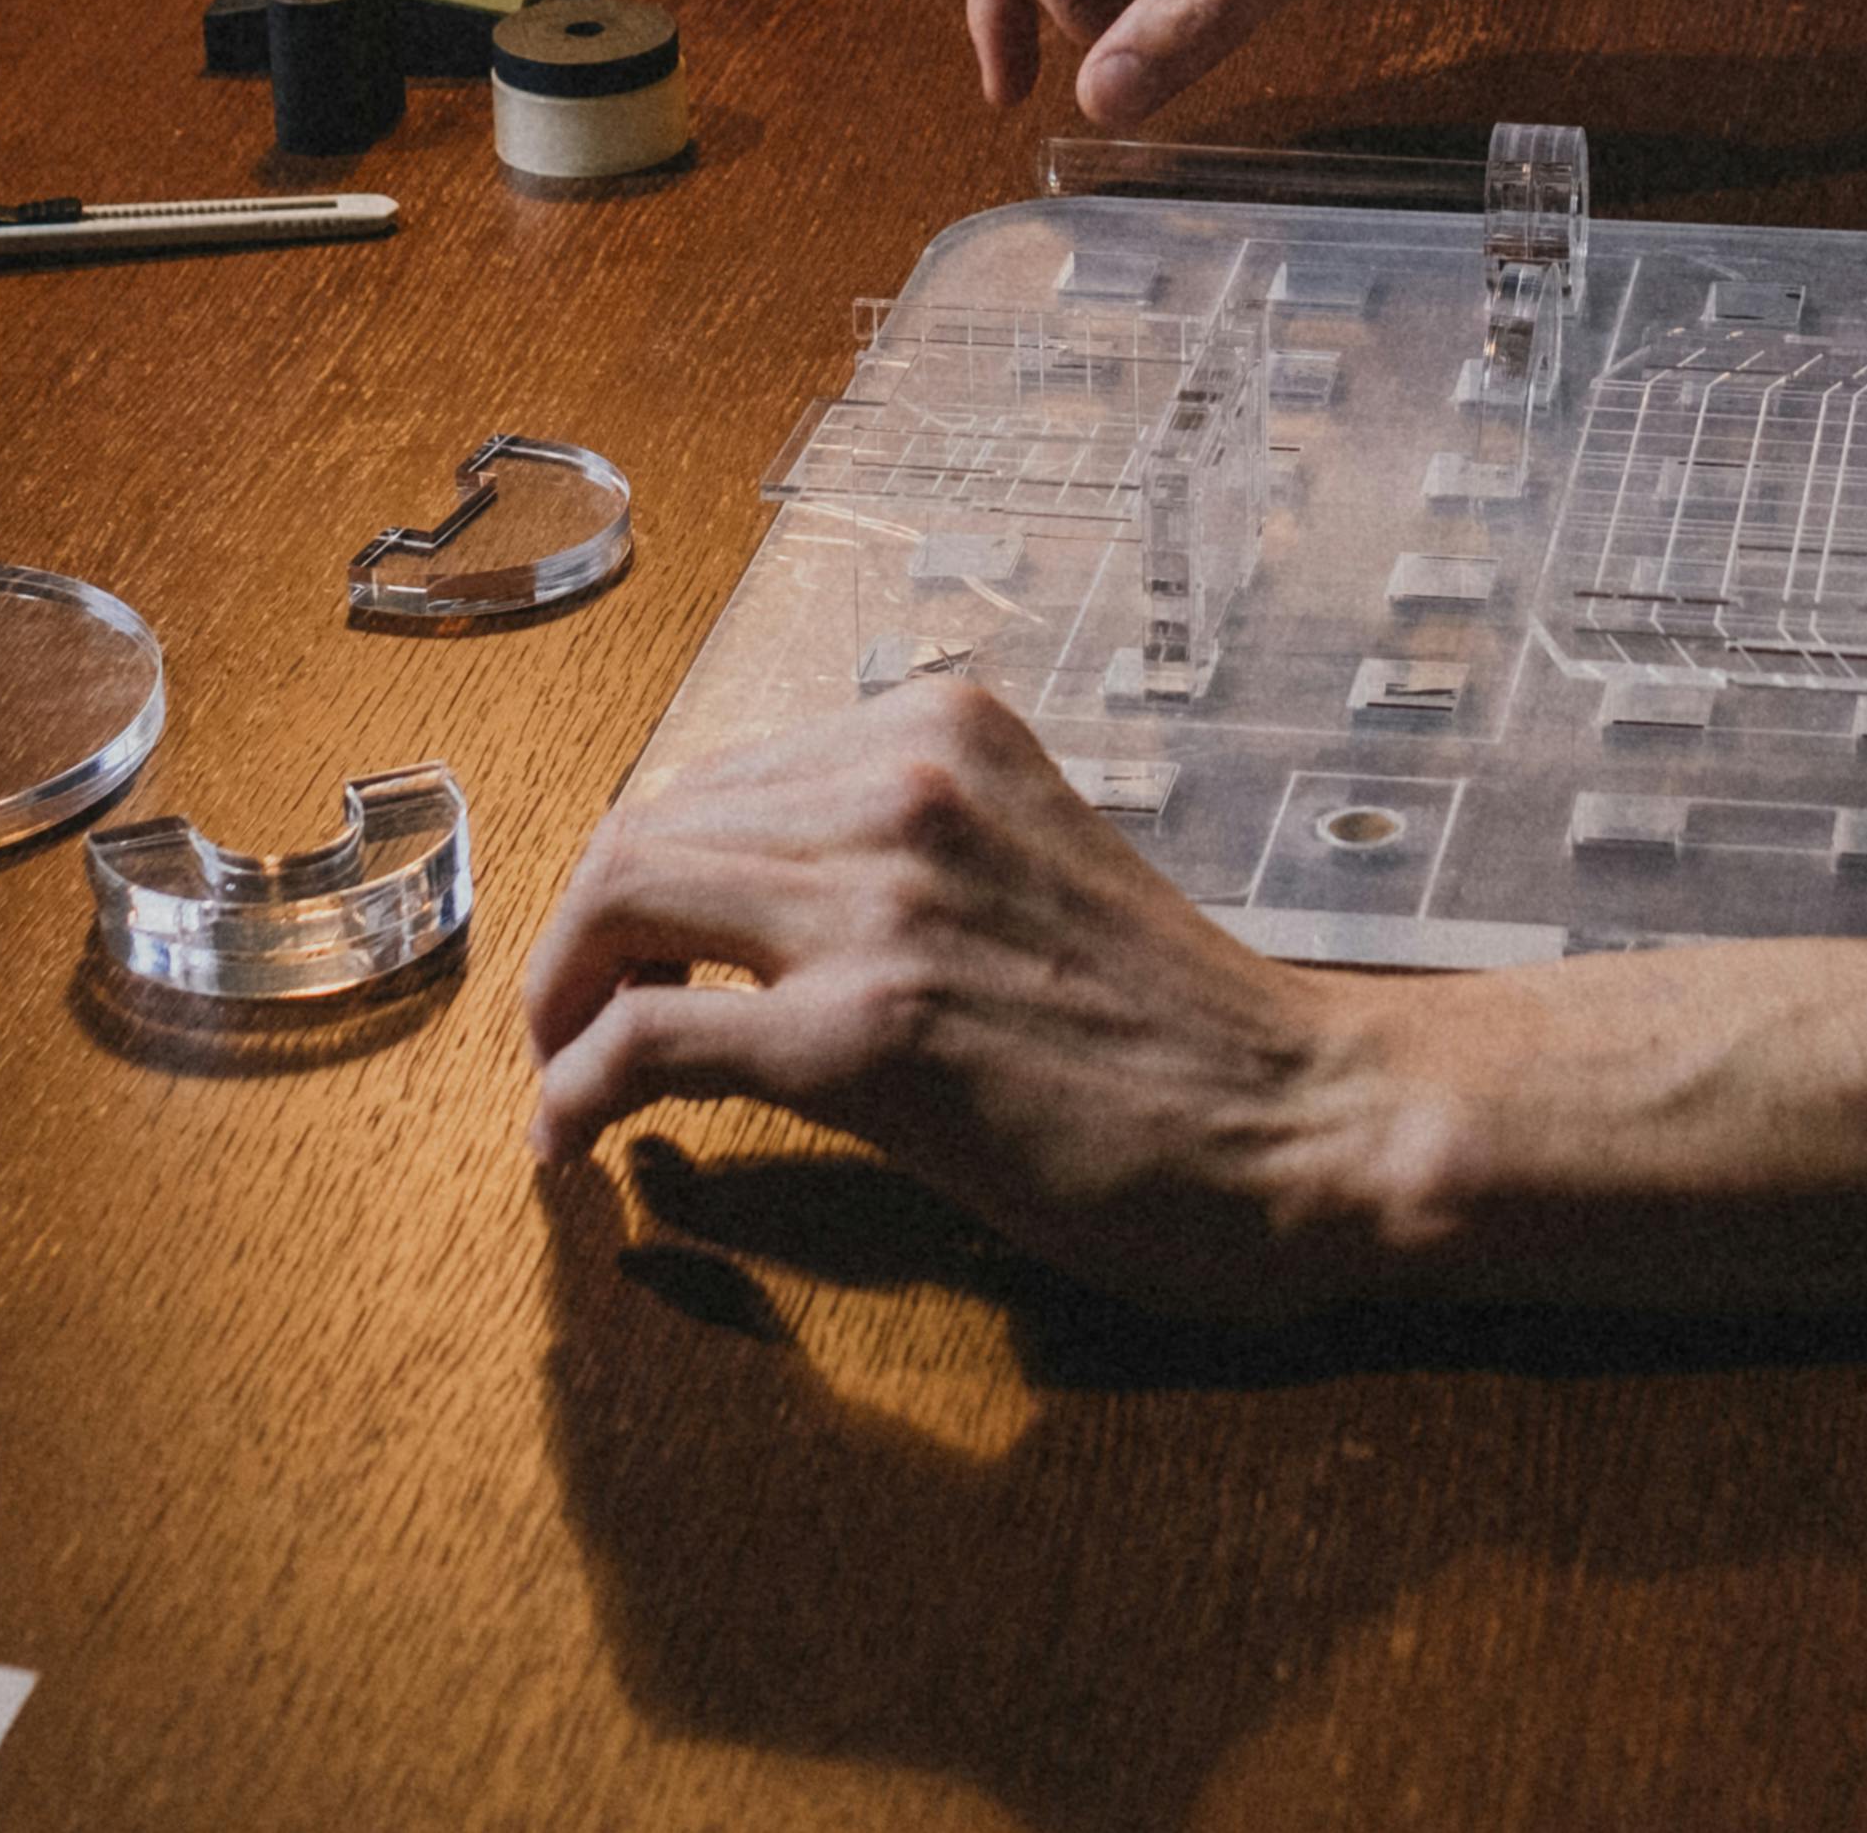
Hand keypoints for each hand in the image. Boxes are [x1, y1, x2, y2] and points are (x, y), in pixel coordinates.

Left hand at [516, 682, 1440, 1314]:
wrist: (1303, 1117)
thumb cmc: (1182, 1024)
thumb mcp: (1029, 860)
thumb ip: (904, 845)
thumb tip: (744, 908)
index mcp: (946, 724)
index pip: (720, 773)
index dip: (647, 873)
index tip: (625, 953)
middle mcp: (906, 779)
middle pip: (649, 827)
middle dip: (582, 936)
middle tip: (569, 1025)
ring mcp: (884, 903)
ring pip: (624, 907)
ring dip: (562, 1003)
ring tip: (564, 1076)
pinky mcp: (869, 1034)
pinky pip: (647, 1042)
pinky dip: (577, 1090)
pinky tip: (573, 1141)